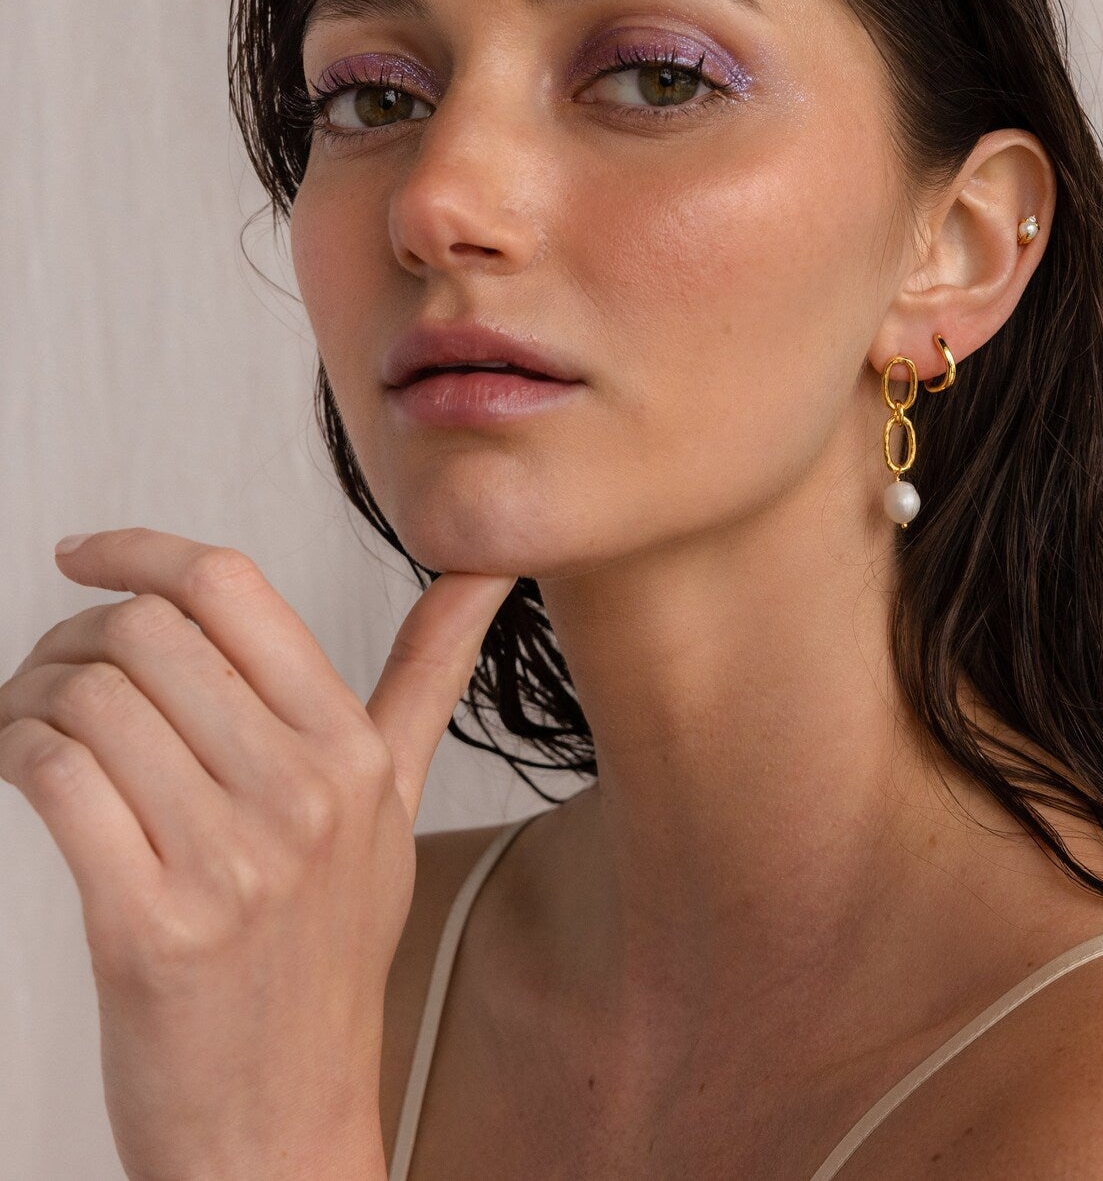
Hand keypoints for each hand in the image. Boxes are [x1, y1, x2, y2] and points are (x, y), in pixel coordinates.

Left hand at [0, 527, 515, 1180]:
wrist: (281, 1125)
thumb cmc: (327, 954)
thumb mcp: (392, 805)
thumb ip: (427, 676)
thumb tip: (485, 573)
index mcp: (353, 750)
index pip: (231, 589)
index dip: (141, 550)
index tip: (87, 552)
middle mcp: (303, 794)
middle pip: (146, 634)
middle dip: (71, 633)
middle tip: (51, 666)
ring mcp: (231, 862)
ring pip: (89, 700)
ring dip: (28, 695)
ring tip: (27, 723)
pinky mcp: (150, 928)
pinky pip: (53, 779)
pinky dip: (13, 754)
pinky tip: (21, 769)